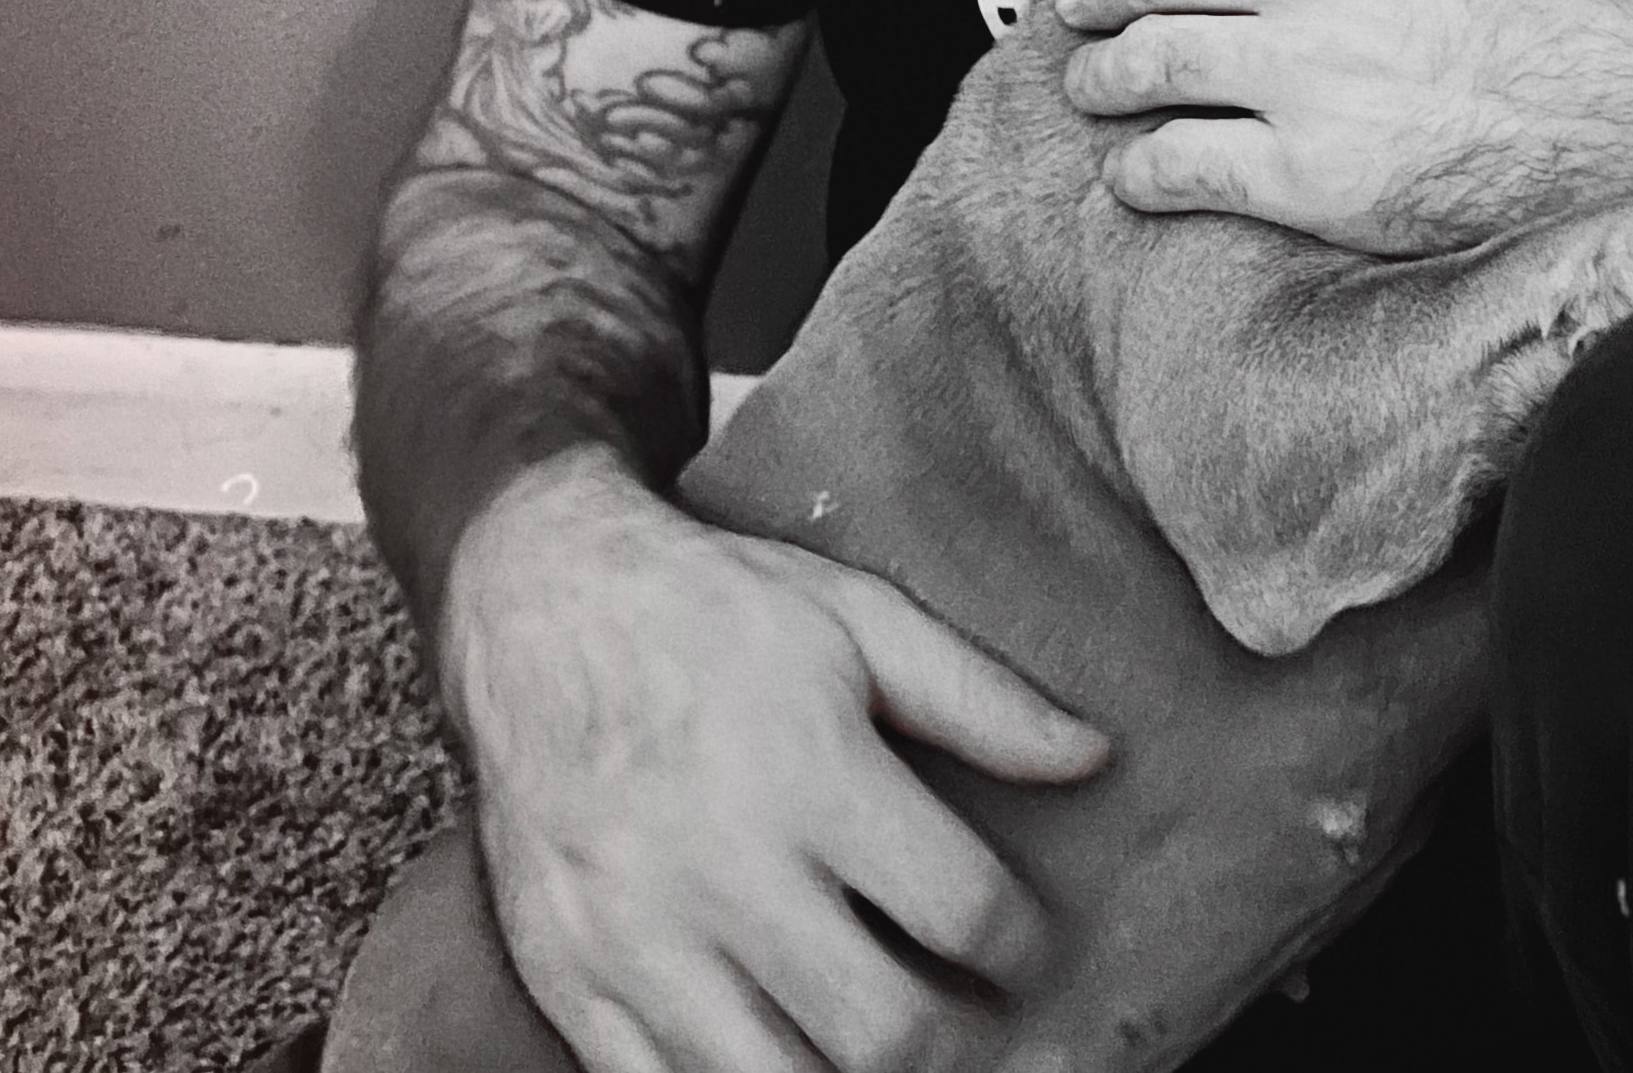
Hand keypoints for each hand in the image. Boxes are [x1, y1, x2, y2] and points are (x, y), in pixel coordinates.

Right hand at [439, 446, 1110, 1072]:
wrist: (537, 604)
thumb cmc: (714, 607)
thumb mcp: (857, 616)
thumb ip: (980, 696)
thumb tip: (1095, 757)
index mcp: (806, 769)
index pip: (965, 911)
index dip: (1024, 945)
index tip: (1026, 944)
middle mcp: (720, 867)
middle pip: (886, 1034)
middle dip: (960, 1039)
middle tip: (974, 1011)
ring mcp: (637, 941)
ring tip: (888, 1033)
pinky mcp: (572, 985)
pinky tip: (790, 1049)